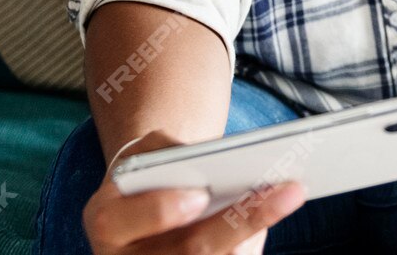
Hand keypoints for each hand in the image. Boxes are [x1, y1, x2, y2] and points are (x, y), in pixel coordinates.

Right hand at [83, 132, 304, 254]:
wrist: (151, 201)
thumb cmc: (151, 170)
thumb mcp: (146, 151)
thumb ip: (166, 152)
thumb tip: (208, 163)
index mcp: (106, 222)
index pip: (120, 222)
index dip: (159, 211)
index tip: (199, 194)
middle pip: (189, 251)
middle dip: (237, 222)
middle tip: (280, 191)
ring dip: (255, 233)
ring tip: (289, 195)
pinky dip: (252, 244)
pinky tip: (277, 215)